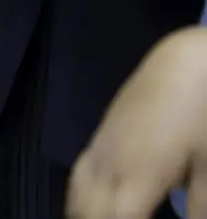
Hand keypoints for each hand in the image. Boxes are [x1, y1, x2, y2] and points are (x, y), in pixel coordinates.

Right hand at [68, 26, 206, 218]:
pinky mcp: (99, 135)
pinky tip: (98, 205)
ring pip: (76, 194)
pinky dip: (82, 198)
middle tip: (128, 218)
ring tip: (104, 216)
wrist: (185, 66)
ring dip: (85, 213)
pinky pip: (78, 176)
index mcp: (138, 175)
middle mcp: (109, 163)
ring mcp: (100, 147)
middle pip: (87, 211)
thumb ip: (200, 207)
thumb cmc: (201, 118)